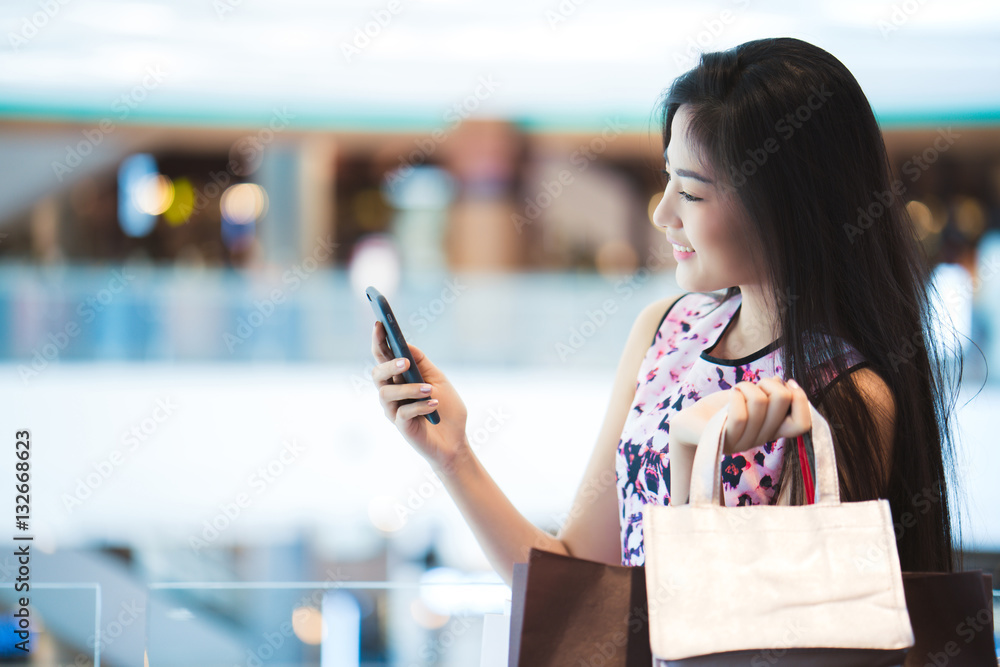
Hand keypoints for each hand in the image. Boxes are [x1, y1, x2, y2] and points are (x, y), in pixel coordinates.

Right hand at [371, 320, 470, 472]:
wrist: (455, 441)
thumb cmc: (446, 409)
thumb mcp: (438, 379)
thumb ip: (421, 362)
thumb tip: (404, 343)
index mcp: (399, 378)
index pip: (383, 356)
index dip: (378, 339)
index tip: (379, 323)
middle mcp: (392, 393)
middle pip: (377, 374)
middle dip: (389, 365)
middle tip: (405, 362)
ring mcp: (394, 410)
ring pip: (386, 393)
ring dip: (409, 389)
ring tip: (429, 390)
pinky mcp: (401, 426)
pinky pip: (403, 413)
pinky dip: (420, 406)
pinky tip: (434, 405)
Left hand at [669, 376, 811, 454]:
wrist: (688, 426)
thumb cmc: (719, 410)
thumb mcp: (748, 398)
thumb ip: (768, 394)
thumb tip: (782, 382)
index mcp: (771, 430)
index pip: (802, 424)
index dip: (801, 399)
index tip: (787, 383)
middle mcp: (760, 439)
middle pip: (782, 400)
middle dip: (768, 382)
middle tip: (752, 386)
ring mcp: (742, 442)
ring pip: (760, 402)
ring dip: (747, 386)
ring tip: (736, 390)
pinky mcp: (722, 439)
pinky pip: (740, 416)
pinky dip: (736, 396)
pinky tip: (730, 395)